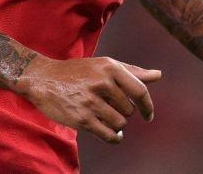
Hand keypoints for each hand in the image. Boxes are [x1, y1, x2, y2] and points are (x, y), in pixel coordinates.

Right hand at [15, 55, 161, 143]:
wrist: (43, 78)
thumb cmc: (78, 72)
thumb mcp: (105, 65)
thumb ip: (132, 72)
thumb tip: (158, 76)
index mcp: (111, 67)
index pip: (139, 91)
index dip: (148, 106)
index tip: (148, 116)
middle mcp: (102, 83)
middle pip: (129, 110)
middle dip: (123, 112)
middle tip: (109, 107)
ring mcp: (91, 101)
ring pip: (120, 123)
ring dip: (116, 124)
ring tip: (105, 117)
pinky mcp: (82, 118)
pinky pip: (108, 134)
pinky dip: (114, 137)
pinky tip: (112, 134)